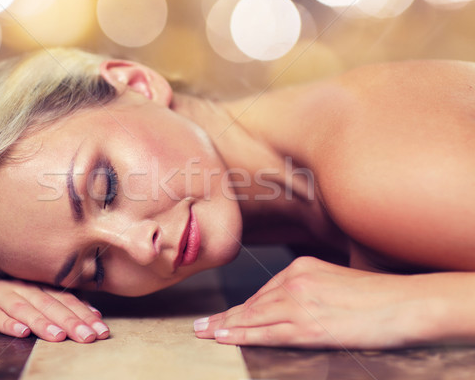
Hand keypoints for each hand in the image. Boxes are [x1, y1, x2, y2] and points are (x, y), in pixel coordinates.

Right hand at [0, 273, 108, 342]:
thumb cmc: (15, 288)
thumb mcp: (40, 290)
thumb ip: (65, 301)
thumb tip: (95, 314)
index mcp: (41, 284)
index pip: (67, 299)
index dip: (85, 315)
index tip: (101, 330)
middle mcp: (24, 286)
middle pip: (50, 304)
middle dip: (70, 322)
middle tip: (87, 337)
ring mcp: (1, 294)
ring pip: (24, 308)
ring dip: (42, 322)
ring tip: (58, 336)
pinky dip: (7, 323)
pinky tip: (21, 332)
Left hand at [194, 256, 432, 348]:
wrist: (405, 303)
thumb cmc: (378, 295)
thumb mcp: (337, 280)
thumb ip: (311, 289)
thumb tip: (292, 307)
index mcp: (302, 267)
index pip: (264, 291)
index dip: (242, 308)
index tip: (225, 315)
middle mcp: (295, 280)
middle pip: (253, 302)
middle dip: (225, 316)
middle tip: (200, 325)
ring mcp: (300, 303)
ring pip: (253, 317)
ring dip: (226, 326)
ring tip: (205, 334)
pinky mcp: (308, 326)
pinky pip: (267, 332)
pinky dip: (242, 335)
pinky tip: (225, 338)